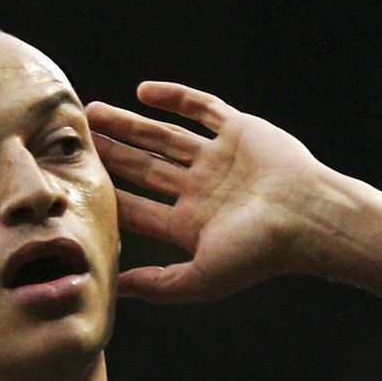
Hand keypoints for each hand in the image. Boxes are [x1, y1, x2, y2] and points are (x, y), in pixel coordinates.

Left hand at [86, 82, 330, 303]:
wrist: (307, 216)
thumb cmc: (258, 253)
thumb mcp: (201, 279)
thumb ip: (157, 284)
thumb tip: (113, 288)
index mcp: (191, 224)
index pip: (138, 209)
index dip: (107, 198)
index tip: (74, 186)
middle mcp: (202, 189)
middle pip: (144, 168)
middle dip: (111, 154)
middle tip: (77, 139)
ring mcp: (219, 158)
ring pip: (164, 137)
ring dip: (129, 125)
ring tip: (94, 112)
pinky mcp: (239, 130)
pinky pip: (202, 108)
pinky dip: (174, 98)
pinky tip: (143, 92)